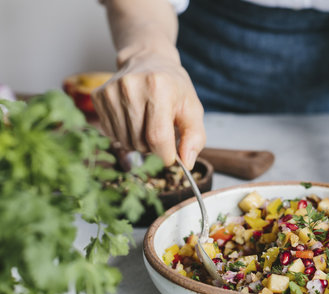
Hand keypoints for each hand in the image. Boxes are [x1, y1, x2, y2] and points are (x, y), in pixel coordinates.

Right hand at [91, 49, 204, 167]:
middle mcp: (130, 87)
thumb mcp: (193, 109)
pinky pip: (111, 133)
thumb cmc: (173, 88)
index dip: (166, 155)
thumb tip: (187, 162)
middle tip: (161, 131)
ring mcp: (111, 91)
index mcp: (158, 87)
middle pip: (140, 142)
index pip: (158, 137)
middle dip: (154, 147)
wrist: (149, 60)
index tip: (171, 157)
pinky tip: (133, 119)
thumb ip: (195, 137)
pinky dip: (125, 134)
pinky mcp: (98, 97)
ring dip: (138, 142)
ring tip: (147, 124)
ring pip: (124, 141)